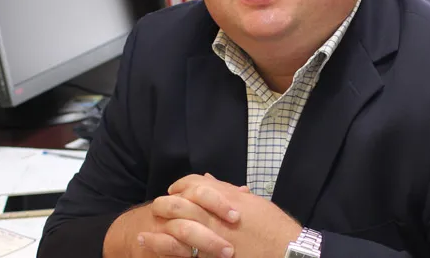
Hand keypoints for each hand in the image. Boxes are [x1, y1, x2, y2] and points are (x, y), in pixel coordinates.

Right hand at [104, 178, 249, 257]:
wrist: (132, 231)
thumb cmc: (175, 217)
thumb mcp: (196, 204)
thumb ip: (217, 196)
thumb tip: (244, 190)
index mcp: (184, 195)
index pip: (200, 189)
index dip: (218, 200)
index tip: (237, 214)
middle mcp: (171, 207)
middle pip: (191, 206)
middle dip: (213, 222)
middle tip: (233, 236)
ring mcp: (161, 225)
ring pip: (182, 228)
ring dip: (206, 240)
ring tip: (226, 253)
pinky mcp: (152, 242)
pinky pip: (166, 245)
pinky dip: (181, 250)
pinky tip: (195, 256)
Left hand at [140, 174, 301, 257]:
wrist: (286, 251)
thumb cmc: (274, 227)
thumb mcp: (254, 203)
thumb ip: (229, 192)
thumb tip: (210, 179)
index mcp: (227, 200)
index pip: (196, 185)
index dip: (182, 186)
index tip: (175, 189)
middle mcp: (216, 217)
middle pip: (180, 205)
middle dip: (164, 205)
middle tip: (157, 207)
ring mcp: (213, 239)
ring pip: (177, 231)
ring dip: (157, 232)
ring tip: (143, 235)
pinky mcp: (211, 257)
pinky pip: (184, 255)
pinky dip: (166, 253)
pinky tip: (155, 255)